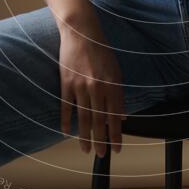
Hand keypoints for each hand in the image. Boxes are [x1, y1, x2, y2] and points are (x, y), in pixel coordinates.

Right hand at [58, 22, 125, 156]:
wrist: (82, 32)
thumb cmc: (102, 51)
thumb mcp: (116, 70)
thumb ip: (119, 95)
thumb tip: (122, 118)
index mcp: (113, 84)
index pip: (115, 116)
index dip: (116, 134)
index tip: (117, 149)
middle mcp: (98, 87)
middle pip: (99, 121)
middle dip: (101, 141)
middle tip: (101, 155)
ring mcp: (81, 86)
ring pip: (83, 117)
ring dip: (85, 136)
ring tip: (86, 150)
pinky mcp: (66, 82)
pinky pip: (66, 106)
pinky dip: (66, 121)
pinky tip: (67, 132)